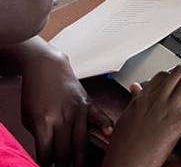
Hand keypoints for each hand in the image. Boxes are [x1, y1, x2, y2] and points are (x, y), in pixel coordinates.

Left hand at [17, 41, 111, 166]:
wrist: (46, 67)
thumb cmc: (35, 91)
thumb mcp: (28, 117)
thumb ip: (39, 135)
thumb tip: (47, 152)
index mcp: (44, 121)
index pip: (47, 152)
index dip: (46, 164)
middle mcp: (63, 117)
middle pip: (66, 150)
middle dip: (64, 165)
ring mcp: (78, 110)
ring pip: (82, 140)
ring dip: (81, 157)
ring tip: (81, 166)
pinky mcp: (88, 103)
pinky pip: (100, 117)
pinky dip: (105, 126)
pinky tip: (108, 136)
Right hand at [101, 58, 180, 166]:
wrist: (126, 162)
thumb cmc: (123, 146)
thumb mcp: (125, 118)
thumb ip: (134, 100)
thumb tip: (135, 87)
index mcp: (144, 98)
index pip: (161, 76)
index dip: (172, 70)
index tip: (179, 68)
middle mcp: (158, 99)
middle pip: (177, 74)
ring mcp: (171, 108)